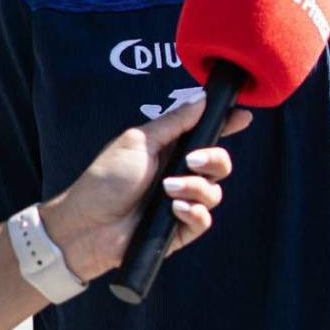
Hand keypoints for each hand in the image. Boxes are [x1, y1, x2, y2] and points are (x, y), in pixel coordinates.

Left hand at [38, 96, 250, 281]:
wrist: (87, 224)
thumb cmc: (106, 178)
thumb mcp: (139, 141)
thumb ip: (174, 122)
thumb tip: (201, 99)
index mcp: (171, 150)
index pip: (206, 134)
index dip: (227, 125)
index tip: (243, 115)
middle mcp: (180, 175)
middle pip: (220, 163)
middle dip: (215, 159)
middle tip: (191, 160)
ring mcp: (181, 203)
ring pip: (215, 192)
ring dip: (195, 187)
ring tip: (168, 190)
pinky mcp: (179, 230)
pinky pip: (204, 220)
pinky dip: (193, 212)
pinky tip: (174, 209)